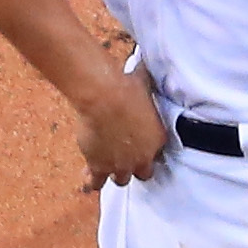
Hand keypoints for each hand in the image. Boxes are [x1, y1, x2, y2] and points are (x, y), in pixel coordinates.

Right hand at [73, 63, 169, 190]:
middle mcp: (143, 158)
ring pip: (121, 181)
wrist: (105, 98)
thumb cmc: (126, 87)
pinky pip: (96, 182)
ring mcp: (121, 165)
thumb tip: (146, 65)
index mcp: (158, 140)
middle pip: (143, 173)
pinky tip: (88, 176)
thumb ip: (147, 83)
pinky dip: (92, 179)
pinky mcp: (100, 167)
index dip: (148, 149)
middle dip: (135, 166)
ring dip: (115, 174)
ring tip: (107, 167)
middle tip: (125, 158)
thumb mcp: (143, 85)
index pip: (158, 154)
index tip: (140, 144)